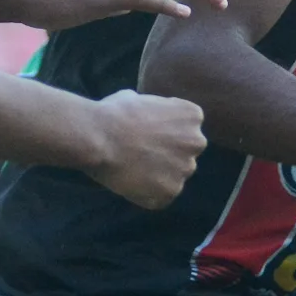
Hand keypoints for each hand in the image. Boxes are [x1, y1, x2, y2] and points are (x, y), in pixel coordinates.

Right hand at [86, 89, 203, 208]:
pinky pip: (162, 196)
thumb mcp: (138, 98)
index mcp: (192, 116)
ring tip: (133, 170)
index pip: (187, 128)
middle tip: (141, 154)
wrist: (99, 138)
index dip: (165, 132)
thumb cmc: (115, 113)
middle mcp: (196, 142)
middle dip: (168, 155)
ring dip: (159, 176)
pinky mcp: (171, 191)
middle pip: (185, 153)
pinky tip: (130, 183)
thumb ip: (152, 109)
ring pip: (175, 176)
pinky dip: (148, 194)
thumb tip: (144, 112)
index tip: (147, 134)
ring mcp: (185, 169)